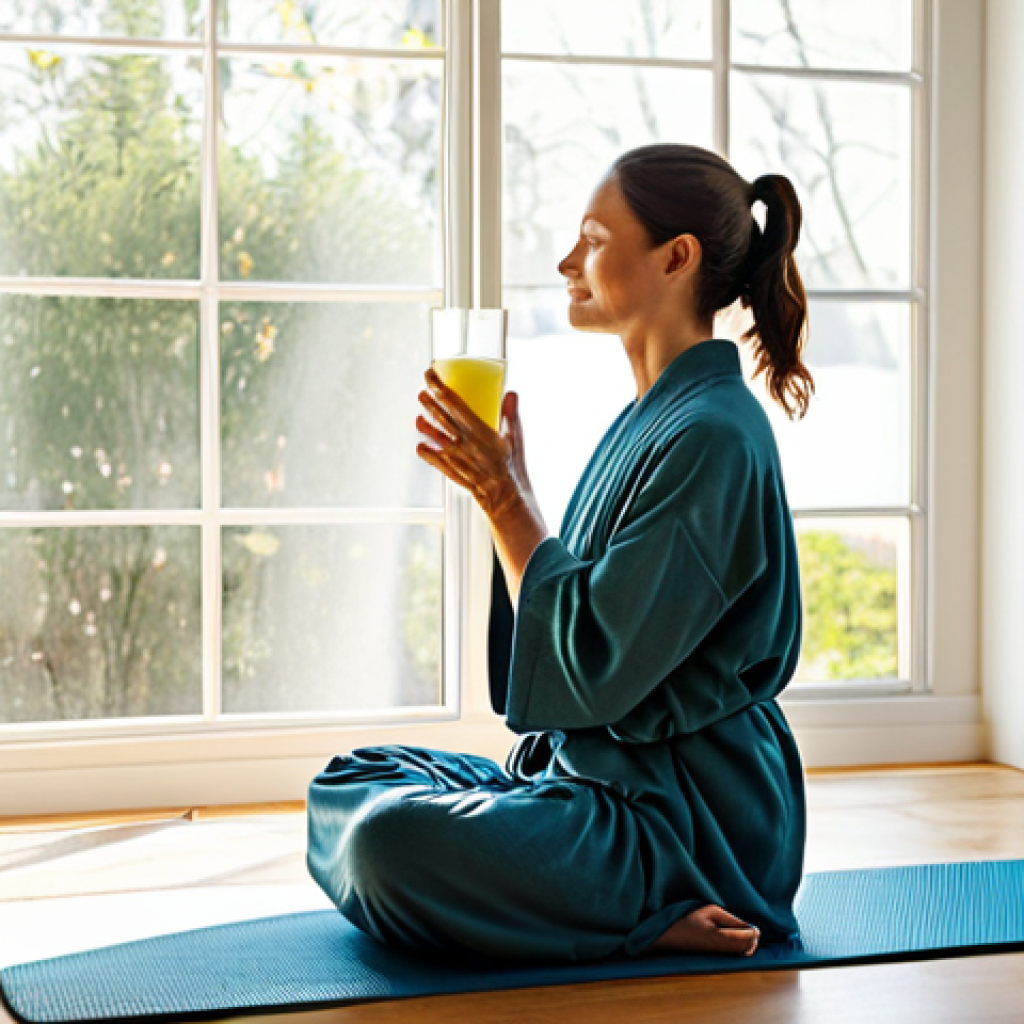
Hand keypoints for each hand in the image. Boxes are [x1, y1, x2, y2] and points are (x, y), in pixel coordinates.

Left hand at [416, 368, 534, 521]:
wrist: (504, 496)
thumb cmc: (511, 467)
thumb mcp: (515, 437)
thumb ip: (511, 414)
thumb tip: (511, 393)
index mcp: (478, 429)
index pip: (452, 401)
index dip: (438, 385)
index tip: (431, 375)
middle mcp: (462, 440)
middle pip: (438, 414)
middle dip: (427, 401)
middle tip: (423, 392)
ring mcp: (453, 455)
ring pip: (431, 433)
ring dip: (423, 423)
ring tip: (420, 416)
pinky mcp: (449, 469)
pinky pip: (430, 456)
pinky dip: (424, 449)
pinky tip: (422, 444)